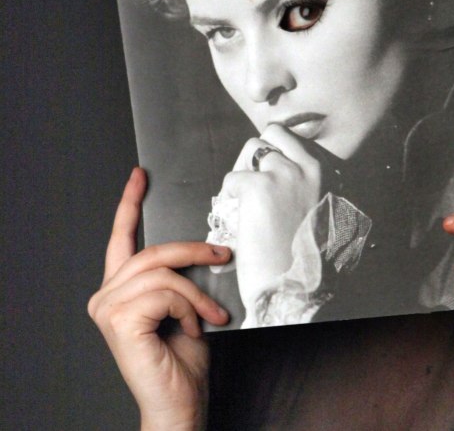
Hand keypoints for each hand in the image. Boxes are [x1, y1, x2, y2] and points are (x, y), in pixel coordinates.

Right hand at [87, 168, 230, 430]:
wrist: (181, 401)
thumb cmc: (184, 360)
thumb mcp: (187, 306)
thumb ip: (182, 277)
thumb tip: (209, 247)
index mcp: (121, 290)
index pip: (122, 238)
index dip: (130, 203)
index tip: (140, 176)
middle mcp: (106, 296)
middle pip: (153, 251)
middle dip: (195, 250)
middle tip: (224, 255)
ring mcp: (108, 308)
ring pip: (165, 272)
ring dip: (197, 294)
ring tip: (209, 317)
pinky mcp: (119, 320)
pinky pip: (167, 292)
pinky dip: (189, 308)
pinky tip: (192, 329)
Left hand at [218, 124, 321, 315]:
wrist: (296, 288)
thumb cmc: (309, 260)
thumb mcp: (322, 214)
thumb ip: (309, 188)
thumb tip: (281, 171)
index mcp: (331, 173)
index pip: (298, 139)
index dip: (278, 153)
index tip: (269, 171)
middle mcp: (312, 167)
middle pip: (274, 133)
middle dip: (259, 153)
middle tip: (251, 179)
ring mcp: (285, 174)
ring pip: (251, 149)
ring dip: (244, 170)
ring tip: (242, 198)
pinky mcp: (259, 187)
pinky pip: (233, 178)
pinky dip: (230, 197)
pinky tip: (238, 217)